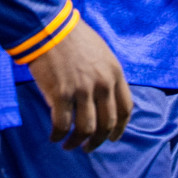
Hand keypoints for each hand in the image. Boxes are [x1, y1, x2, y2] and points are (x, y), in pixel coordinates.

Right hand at [27, 18, 133, 150]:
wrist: (52, 29)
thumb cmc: (76, 40)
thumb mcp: (103, 55)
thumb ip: (107, 76)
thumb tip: (106, 98)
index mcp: (116, 73)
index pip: (125, 109)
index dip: (120, 128)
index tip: (113, 138)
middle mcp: (103, 84)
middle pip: (107, 123)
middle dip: (98, 141)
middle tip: (88, 147)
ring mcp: (83, 89)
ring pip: (86, 128)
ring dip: (77, 142)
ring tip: (69, 145)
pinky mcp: (61, 93)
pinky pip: (62, 124)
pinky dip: (58, 135)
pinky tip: (54, 137)